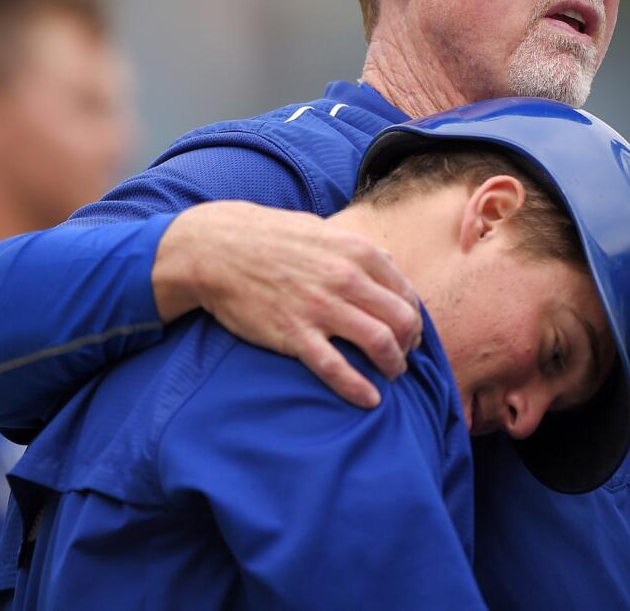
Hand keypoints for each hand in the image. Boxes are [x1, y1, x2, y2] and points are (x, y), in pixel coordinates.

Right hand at [152, 201, 421, 407]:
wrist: (216, 250)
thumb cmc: (270, 238)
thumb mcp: (323, 230)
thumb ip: (358, 249)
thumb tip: (388, 261)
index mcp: (358, 252)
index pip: (405, 293)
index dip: (413, 318)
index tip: (409, 332)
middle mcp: (346, 278)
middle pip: (401, 320)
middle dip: (410, 343)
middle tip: (405, 355)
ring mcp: (321, 307)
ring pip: (379, 343)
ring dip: (393, 364)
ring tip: (392, 374)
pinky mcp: (294, 334)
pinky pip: (335, 368)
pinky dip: (358, 388)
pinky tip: (370, 400)